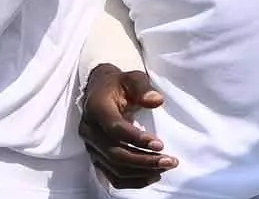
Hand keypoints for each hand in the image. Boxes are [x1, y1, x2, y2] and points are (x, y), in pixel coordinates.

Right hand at [78, 64, 175, 188]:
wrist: (99, 92)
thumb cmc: (119, 84)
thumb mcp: (132, 78)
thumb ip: (143, 87)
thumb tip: (156, 100)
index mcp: (96, 108)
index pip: (114, 129)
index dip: (136, 139)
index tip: (160, 144)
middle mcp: (89, 130)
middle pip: (115, 154)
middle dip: (144, 160)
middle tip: (169, 160)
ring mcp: (91, 147)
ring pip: (115, 168)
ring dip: (142, 172)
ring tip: (166, 166)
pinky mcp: (96, 157)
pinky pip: (112, 176)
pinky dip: (133, 180)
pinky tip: (153, 175)